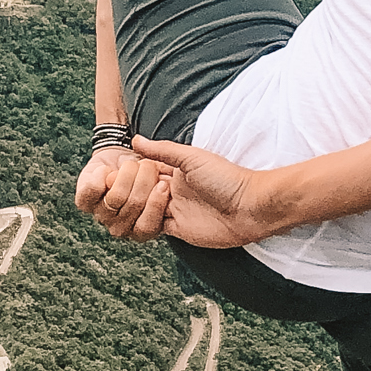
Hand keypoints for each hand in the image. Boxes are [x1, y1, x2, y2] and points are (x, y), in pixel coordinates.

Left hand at [75, 144, 175, 241]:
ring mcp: (102, 217)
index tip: (163, 183)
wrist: (121, 161)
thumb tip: (166, 184)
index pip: (147, 226)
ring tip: (131, 165)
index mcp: (144, 230)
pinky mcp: (85, 202)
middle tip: (149, 165)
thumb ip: (167, 185)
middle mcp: (121, 228)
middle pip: (134, 205)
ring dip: (127, 173)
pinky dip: (101, 175)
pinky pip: (92, 190)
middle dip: (145, 178)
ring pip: (116, 197)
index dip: (156, 204)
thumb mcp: (163, 179)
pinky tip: (107, 170)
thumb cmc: (146, 174)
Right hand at [127, 136, 276, 248]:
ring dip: (139, 206)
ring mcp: (174, 210)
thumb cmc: (227, 178)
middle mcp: (171, 190)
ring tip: (155, 198)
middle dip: (132, 189)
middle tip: (139, 186)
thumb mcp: (193, 158)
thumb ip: (163, 150)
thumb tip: (136, 140)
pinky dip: (145, 223)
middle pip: (137, 192)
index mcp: (174, 171)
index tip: (120, 170)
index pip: (141, 171)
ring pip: (139, 211)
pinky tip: (150, 216)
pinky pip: (151, 229)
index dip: (129, 172)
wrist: (249, 207)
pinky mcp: (178, 229)